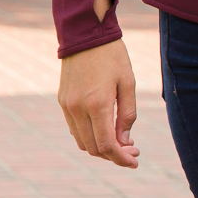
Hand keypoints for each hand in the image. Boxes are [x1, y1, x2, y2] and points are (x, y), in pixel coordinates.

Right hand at [57, 37, 139, 168]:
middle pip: (93, 148)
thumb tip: (125, 142)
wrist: (85, 35)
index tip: (135, 162)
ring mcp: (67, 106)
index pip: (107, 145)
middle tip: (133, 150)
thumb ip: (127, 114)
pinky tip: (106, 130)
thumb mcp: (128, 83)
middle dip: (114, 155)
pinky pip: (74, 129)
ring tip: (122, 142)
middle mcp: (78, 109)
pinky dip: (89, 136)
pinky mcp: (62, 101)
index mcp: (97, 104)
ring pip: (81, 141)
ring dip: (100, 148)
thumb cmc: (113, 57)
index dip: (121, 158)